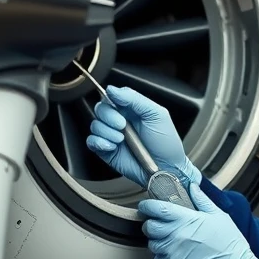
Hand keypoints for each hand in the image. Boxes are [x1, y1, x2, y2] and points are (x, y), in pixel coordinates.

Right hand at [86, 85, 200, 188]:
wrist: (166, 170)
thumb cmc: (166, 144)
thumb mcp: (157, 115)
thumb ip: (135, 99)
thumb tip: (112, 89)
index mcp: (133, 109)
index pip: (112, 96)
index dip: (111, 99)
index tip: (119, 108)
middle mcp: (121, 120)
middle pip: (100, 109)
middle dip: (109, 117)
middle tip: (122, 125)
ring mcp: (113, 136)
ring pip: (95, 125)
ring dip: (106, 132)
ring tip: (121, 140)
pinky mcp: (106, 151)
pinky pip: (91, 142)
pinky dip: (98, 142)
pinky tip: (112, 146)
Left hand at [139, 183, 258, 258]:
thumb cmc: (229, 245)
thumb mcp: (219, 216)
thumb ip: (202, 200)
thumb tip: (192, 187)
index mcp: (185, 219)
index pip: (156, 208)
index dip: (147, 205)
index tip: (147, 205)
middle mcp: (175, 236)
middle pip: (149, 227)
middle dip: (151, 223)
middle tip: (159, 223)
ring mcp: (172, 253)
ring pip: (152, 244)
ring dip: (157, 240)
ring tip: (171, 239)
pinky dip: (163, 255)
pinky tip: (176, 253)